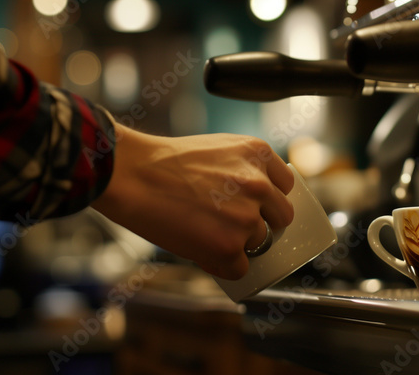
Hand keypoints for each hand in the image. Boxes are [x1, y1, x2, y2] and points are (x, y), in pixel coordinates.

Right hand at [91, 121, 294, 279]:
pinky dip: (224, 266)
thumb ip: (244, 168)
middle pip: (282, 216)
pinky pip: (240, 268)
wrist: (133, 175)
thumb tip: (258, 202)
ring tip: (207, 235)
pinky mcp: (229, 246)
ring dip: (238, 244)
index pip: (286, 185)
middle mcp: (260, 184)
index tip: (260, 206)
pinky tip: (206, 255)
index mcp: (259, 154)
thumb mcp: (218, 149)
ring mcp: (247, 217)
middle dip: (263, 222)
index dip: (271, 198)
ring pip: (260, 243)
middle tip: (235, 224)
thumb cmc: (165, 162)